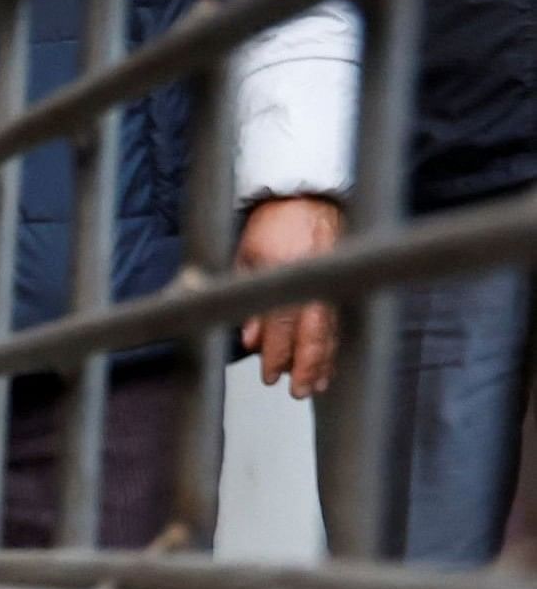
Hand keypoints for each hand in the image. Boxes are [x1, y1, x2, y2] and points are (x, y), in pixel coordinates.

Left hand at [236, 195, 344, 399]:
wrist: (307, 197)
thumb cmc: (273, 225)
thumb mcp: (247, 258)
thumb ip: (246, 298)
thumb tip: (250, 340)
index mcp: (286, 268)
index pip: (282, 321)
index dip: (277, 352)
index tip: (271, 375)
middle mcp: (315, 275)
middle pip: (313, 331)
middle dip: (306, 365)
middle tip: (298, 391)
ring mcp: (332, 279)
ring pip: (331, 328)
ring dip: (323, 360)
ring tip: (315, 385)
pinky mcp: (342, 282)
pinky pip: (339, 320)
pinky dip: (333, 344)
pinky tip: (328, 364)